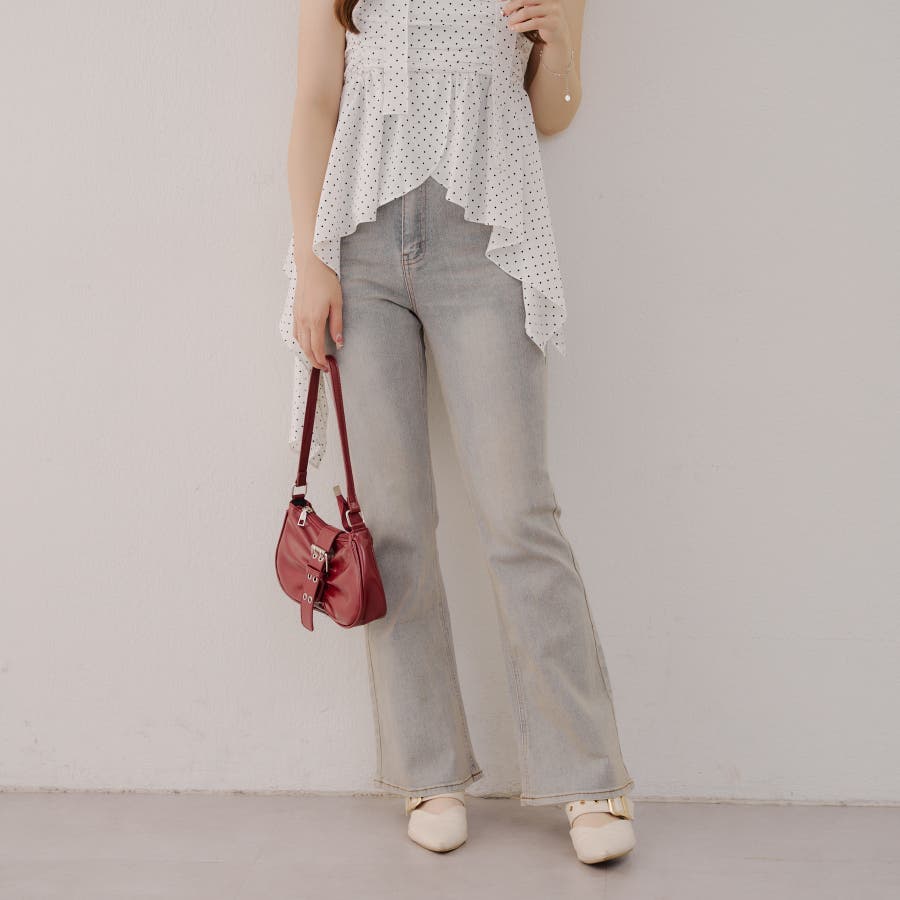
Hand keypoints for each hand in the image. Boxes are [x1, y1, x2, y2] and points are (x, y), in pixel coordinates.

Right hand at [293, 255, 343, 369]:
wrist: (311, 266)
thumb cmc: (326, 282)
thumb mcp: (337, 303)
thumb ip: (337, 324)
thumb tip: (339, 342)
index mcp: (315, 319)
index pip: (316, 347)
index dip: (321, 360)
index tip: (327, 367)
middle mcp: (303, 320)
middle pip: (306, 348)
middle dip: (314, 360)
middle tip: (322, 368)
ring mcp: (297, 316)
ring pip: (299, 341)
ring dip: (306, 353)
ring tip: (316, 359)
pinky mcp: (294, 312)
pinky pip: (295, 332)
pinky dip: (300, 342)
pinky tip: (306, 344)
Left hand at [501, 0, 570, 46]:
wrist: (558, 34)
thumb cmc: (543, 19)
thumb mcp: (535, 8)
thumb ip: (526, 3)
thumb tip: (507, 5)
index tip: (500, 0)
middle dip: (511, 5)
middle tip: (504, 12)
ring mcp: (553, 10)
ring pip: (527, 12)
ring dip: (515, 18)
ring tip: (509, 23)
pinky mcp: (553, 22)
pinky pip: (533, 23)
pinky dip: (521, 26)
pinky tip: (514, 29)